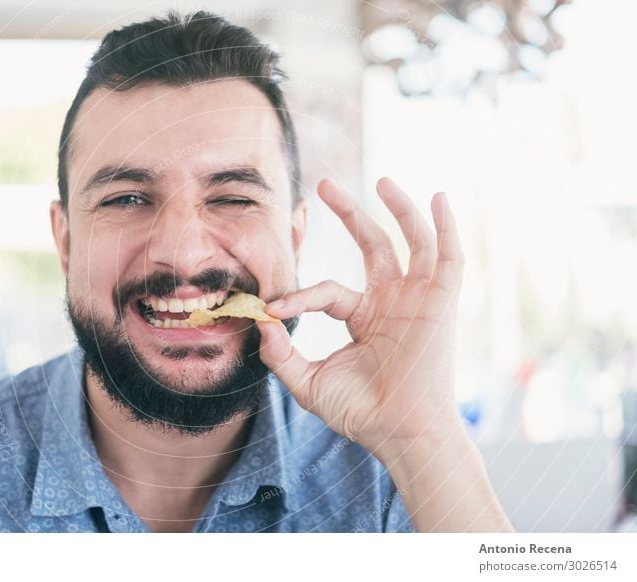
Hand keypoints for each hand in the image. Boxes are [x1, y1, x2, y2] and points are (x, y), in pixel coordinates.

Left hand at [257, 177, 465, 462]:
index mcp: (362, 316)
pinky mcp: (440, 302)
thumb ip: (281, 354)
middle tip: (323, 186)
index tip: (271, 306)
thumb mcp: (308, 382)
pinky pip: (448, 257)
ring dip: (398, 209)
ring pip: (411, 242)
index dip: (298, 295)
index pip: (326, 290)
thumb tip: (260, 321)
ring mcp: (416, 299)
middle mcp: (390, 301)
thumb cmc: (360, 412)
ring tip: (380, 179)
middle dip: (350, 214)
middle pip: (372, 245)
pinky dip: (446, 227)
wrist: (399, 432)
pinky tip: (438, 197)